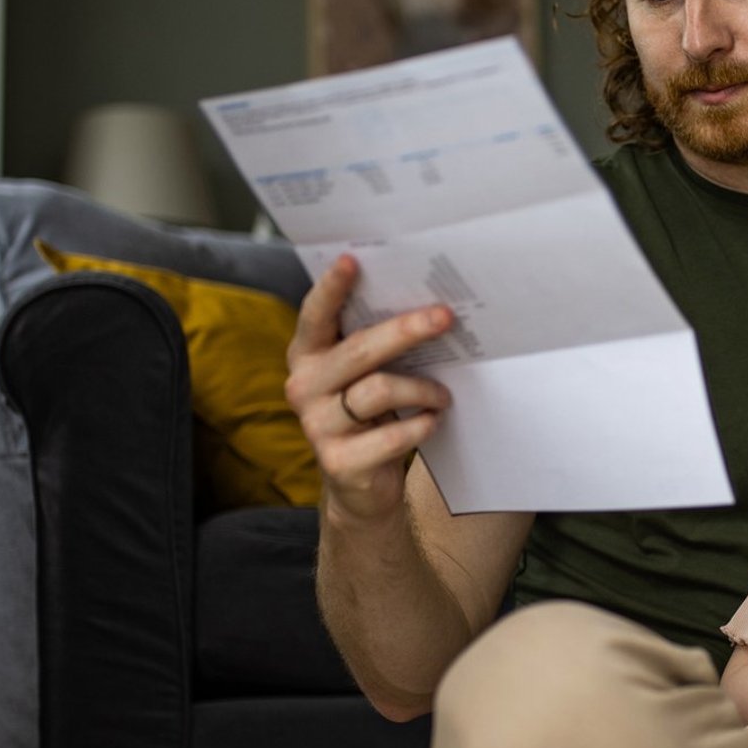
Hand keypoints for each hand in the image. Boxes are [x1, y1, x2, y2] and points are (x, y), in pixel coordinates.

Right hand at [285, 253, 454, 523]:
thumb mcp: (366, 376)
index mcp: (307, 356)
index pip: (315, 316)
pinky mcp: (339, 462)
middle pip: (359, 350)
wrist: (360, 487)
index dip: (332, 289)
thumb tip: (427, 308)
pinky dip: (421, 426)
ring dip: (423, 390)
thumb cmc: (369, 417)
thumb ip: (376, 346)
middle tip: (445, 318)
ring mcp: (317, 426)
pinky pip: (392, 435)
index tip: (353, 261)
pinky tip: (432, 422)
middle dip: (406, 330)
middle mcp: (303, 387)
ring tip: (444, 395)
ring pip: (380, 390)